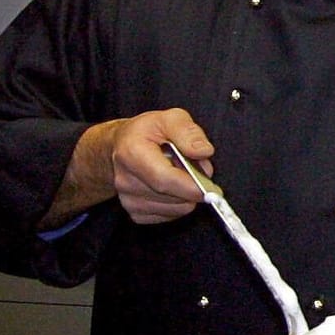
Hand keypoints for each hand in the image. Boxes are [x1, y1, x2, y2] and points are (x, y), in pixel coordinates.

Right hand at [99, 109, 213, 224]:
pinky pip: (169, 216)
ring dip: (187, 195)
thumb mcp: (171, 118)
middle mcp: (125, 180)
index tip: (211, 189)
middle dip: (193, 187)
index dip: (190, 187)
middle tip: (196, 168)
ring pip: (175, 209)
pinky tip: (172, 187)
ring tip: (180, 174)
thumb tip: (204, 152)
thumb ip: (188, 132)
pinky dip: (178, 204)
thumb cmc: (149, 132)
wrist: (124, 145)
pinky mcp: (135, 213)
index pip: (164, 179)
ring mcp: (127, 199)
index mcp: (131, 153)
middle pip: (172, 197)